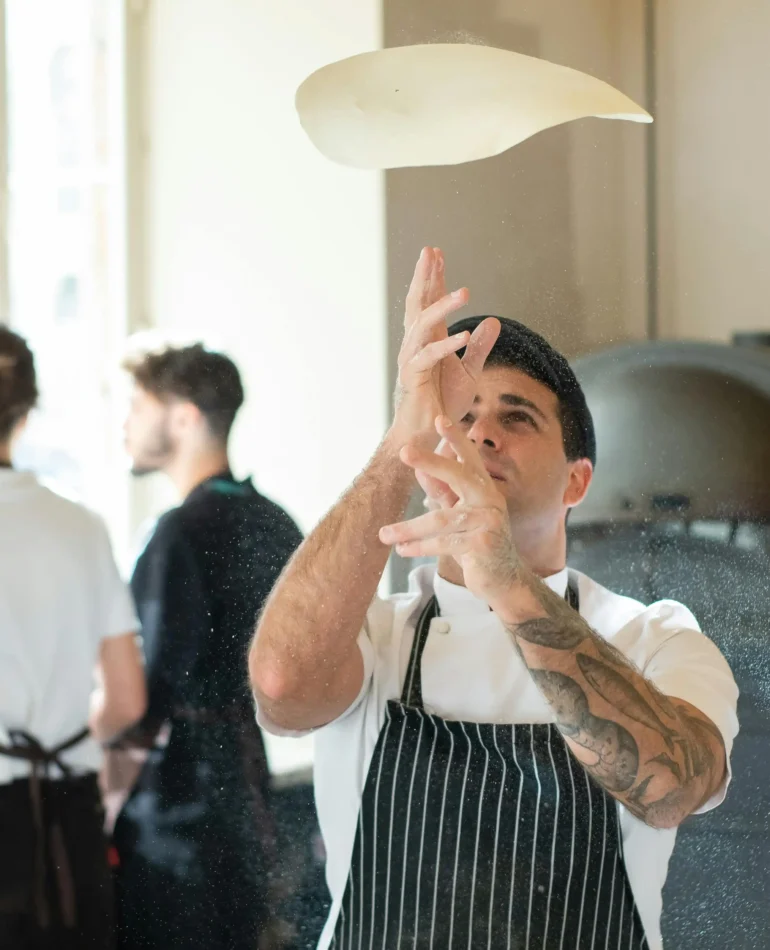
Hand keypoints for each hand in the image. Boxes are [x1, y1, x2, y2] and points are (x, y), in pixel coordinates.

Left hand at [379, 416, 518, 602]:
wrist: (504, 580)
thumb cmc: (478, 544)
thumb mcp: (458, 514)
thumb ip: (441, 492)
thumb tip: (419, 469)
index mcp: (485, 488)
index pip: (469, 458)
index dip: (456, 438)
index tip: (439, 418)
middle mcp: (490, 500)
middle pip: (458, 475)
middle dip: (431, 462)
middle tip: (404, 451)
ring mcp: (489, 521)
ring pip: (440, 519)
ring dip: (408, 529)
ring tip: (384, 534)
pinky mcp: (483, 544)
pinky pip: (443, 542)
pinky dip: (419, 547)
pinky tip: (402, 550)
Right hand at [390, 247, 499, 449]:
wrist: (427, 432)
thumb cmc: (443, 403)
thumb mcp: (468, 371)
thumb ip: (479, 346)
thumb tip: (493, 321)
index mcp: (428, 340)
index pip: (428, 302)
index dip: (432, 277)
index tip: (436, 253)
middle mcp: (416, 344)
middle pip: (417, 303)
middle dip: (424, 277)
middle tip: (430, 251)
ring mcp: (412, 359)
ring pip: (423, 325)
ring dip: (444, 307)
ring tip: (466, 292)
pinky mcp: (413, 377)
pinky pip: (429, 356)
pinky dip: (447, 346)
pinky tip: (464, 335)